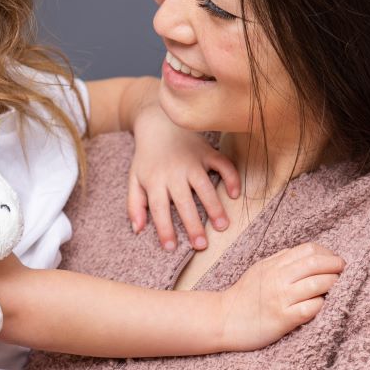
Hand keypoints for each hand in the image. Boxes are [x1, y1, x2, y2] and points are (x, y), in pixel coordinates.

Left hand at [127, 106, 239, 251]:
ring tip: (223, 226)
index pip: (158, 209)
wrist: (158, 121)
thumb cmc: (147, 157)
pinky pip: (223, 165)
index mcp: (154, 180)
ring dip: (215, 207)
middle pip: (184, 202)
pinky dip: (231, 178)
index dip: (164, 229)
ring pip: (205, 186)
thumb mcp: (134, 179)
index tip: (170, 248)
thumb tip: (137, 230)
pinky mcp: (207, 152)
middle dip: (193, 224)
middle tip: (201, 245)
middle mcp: (174, 172)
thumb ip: (134, 204)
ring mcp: (192, 161)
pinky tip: (235, 194)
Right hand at [217, 243, 345, 350]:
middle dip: (336, 266)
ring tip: (336, 289)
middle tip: (343, 272)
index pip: (308, 250)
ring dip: (333, 285)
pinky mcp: (283, 319)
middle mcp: (277, 278)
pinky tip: (321, 306)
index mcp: (273, 265)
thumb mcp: (259, 270)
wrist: (222, 320)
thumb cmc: (243, 297)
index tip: (332, 262)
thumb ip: (280, 260)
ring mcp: (281, 298)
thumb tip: (307, 253)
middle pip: (317, 263)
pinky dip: (322, 305)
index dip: (326, 253)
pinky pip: (312, 308)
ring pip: (319, 284)